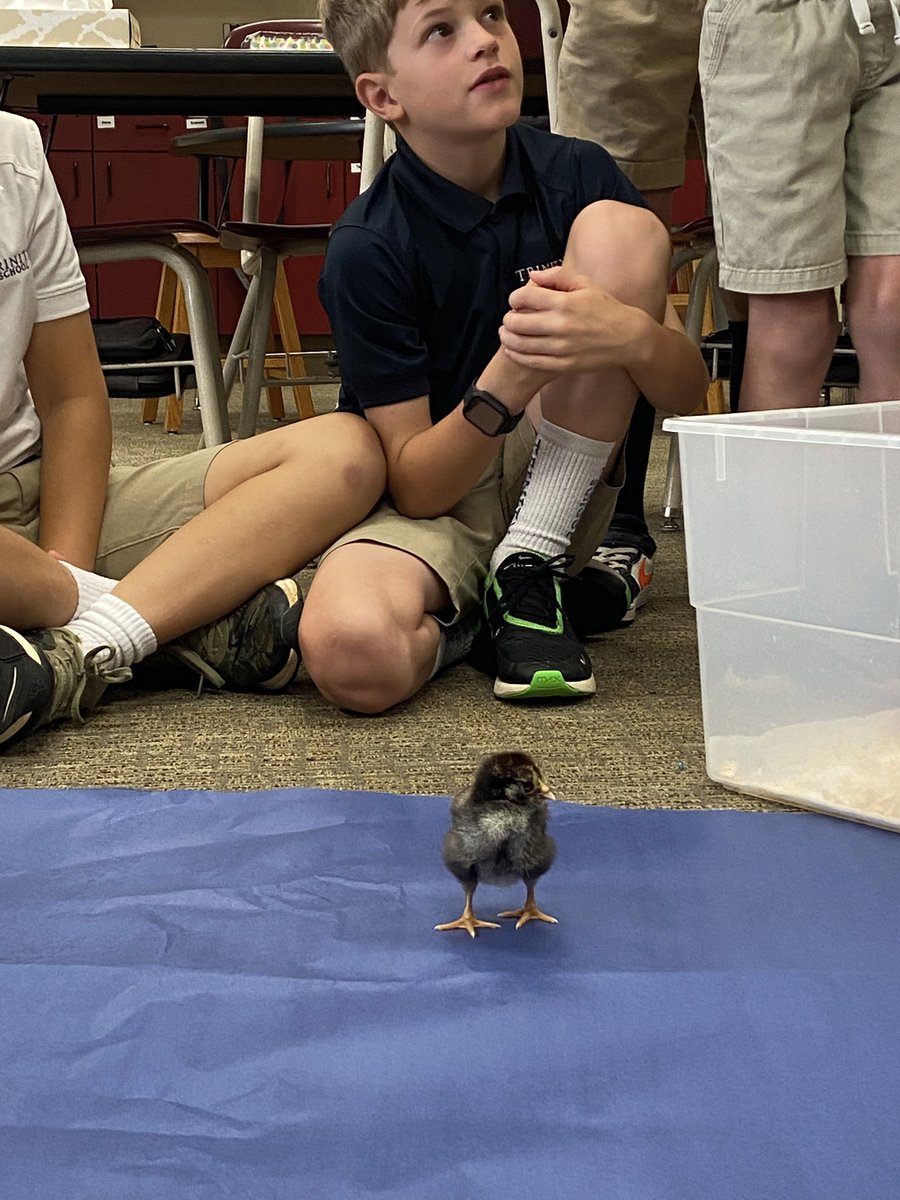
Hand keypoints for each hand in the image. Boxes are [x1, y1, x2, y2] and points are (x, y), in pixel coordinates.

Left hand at [499, 265, 650, 374]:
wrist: (627, 338)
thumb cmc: (605, 308)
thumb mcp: (585, 284)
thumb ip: (557, 277)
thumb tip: (532, 277)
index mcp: (565, 302)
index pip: (524, 297)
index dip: (515, 298)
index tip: (516, 301)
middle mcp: (561, 325)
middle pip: (517, 322)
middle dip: (508, 319)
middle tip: (509, 318)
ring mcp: (561, 348)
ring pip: (521, 344)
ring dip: (508, 338)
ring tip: (506, 333)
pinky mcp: (564, 364)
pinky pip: (532, 361)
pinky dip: (517, 355)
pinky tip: (512, 349)